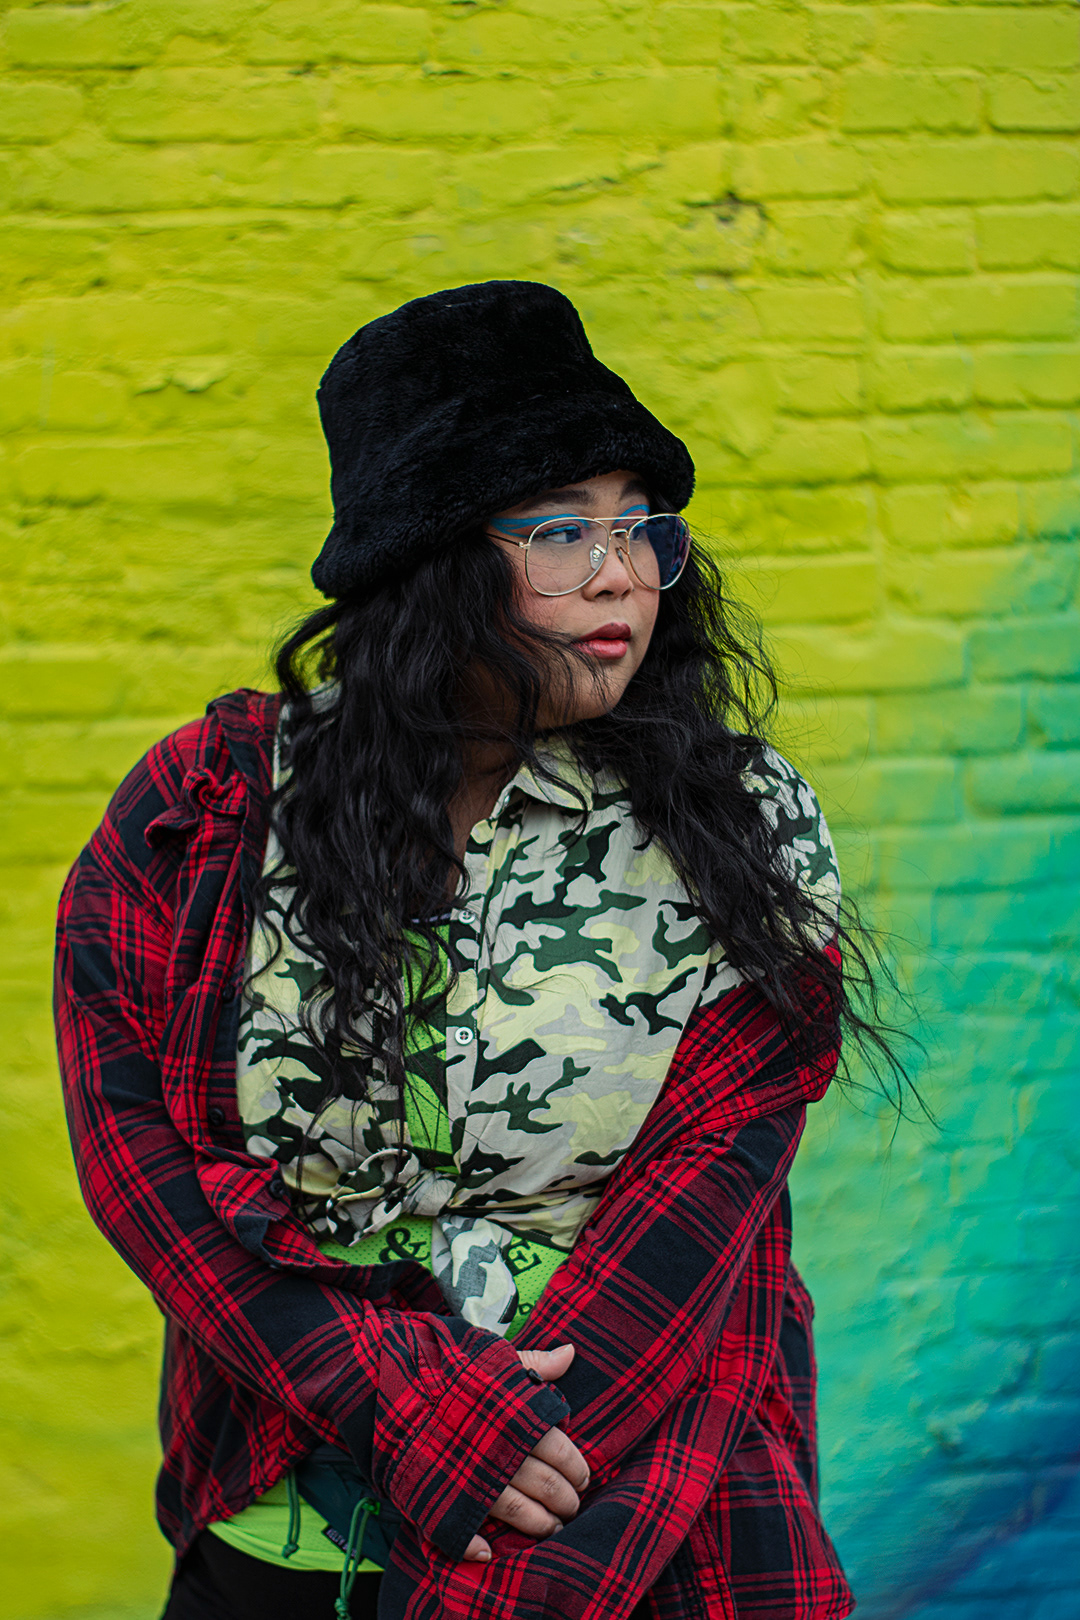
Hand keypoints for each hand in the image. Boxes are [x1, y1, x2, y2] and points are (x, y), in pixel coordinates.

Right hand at [463, 1344, 588, 1562]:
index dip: (577, 1468)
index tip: (583, 1477)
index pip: (561, 1452)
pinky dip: (480, 1547)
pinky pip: (467, 1534)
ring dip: (540, 1526)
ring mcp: (472, 1480)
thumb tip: (570, 1353)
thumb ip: (535, 1362)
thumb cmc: (446, 1371)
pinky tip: (491, 1552)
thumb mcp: (494, 1360)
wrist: (391, 1385)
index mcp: (517, 1419)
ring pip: (520, 1514)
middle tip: (572, 1507)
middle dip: (566, 1501)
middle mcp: (500, 1453)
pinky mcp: (444, 1500)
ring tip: (551, 1529)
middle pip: (547, 1486)